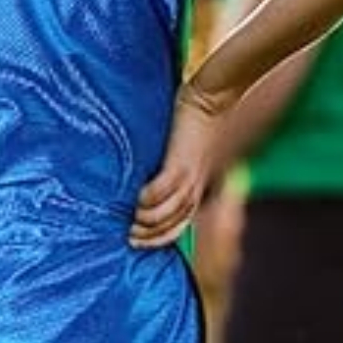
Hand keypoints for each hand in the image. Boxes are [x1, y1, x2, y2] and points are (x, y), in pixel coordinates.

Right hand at [132, 87, 228, 249]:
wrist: (212, 100)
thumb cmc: (196, 122)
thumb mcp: (186, 153)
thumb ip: (171, 167)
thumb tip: (148, 176)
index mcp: (196, 188)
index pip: (179, 226)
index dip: (159, 239)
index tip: (138, 242)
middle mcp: (195, 187)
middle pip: (173, 225)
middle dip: (151, 235)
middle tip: (130, 236)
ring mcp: (189, 177)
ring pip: (168, 212)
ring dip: (148, 221)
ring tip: (131, 221)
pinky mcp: (180, 163)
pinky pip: (162, 189)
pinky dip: (149, 197)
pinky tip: (137, 198)